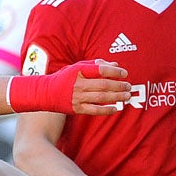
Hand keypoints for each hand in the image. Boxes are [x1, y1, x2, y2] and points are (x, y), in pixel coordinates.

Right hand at [7, 60, 129, 114]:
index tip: (124, 73)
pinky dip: (106, 110)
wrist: (46, 93)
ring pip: (101, 97)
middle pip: (103, 84)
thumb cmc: (65, 78)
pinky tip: (116, 108)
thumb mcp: (78, 67)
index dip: (114, 71)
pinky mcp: (77, 109)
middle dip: (118, 85)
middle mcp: (78, 84)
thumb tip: (114, 65)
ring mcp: (77, 97)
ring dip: (116, 97)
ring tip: (126, 96)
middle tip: (128, 86)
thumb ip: (96, 65)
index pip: (99, 69)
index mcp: (79, 71)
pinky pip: (95, 110)